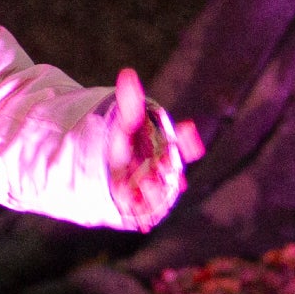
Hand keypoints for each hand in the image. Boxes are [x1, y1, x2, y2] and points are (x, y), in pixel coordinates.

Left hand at [102, 68, 194, 229]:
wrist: (107, 177)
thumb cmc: (123, 150)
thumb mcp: (124, 128)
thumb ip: (129, 105)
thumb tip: (127, 74)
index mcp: (164, 154)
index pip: (181, 146)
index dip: (186, 140)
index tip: (187, 128)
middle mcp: (162, 175)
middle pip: (170, 170)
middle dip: (169, 164)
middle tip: (166, 158)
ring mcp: (152, 193)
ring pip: (159, 193)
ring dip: (155, 190)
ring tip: (145, 183)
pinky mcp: (139, 210)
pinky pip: (145, 214)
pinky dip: (144, 215)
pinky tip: (141, 220)